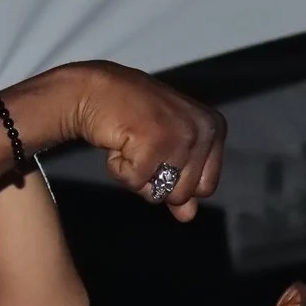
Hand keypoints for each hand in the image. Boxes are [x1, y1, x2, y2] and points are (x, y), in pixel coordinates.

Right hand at [59, 63, 226, 222]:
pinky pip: (135, 182)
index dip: (177, 182)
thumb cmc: (130, 117)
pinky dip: (119, 169)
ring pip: (161, 192)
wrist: (92, 88)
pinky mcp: (153, 142)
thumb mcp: (164, 149)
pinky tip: (117, 141)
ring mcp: (180, 135)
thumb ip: (181, 183)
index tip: (159, 152)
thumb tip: (188, 217)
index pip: (206, 188)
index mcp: (214, 128)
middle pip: (183, 194)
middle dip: (154, 180)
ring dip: (136, 175)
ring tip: (130, 143)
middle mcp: (203, 129)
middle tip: (141, 147)